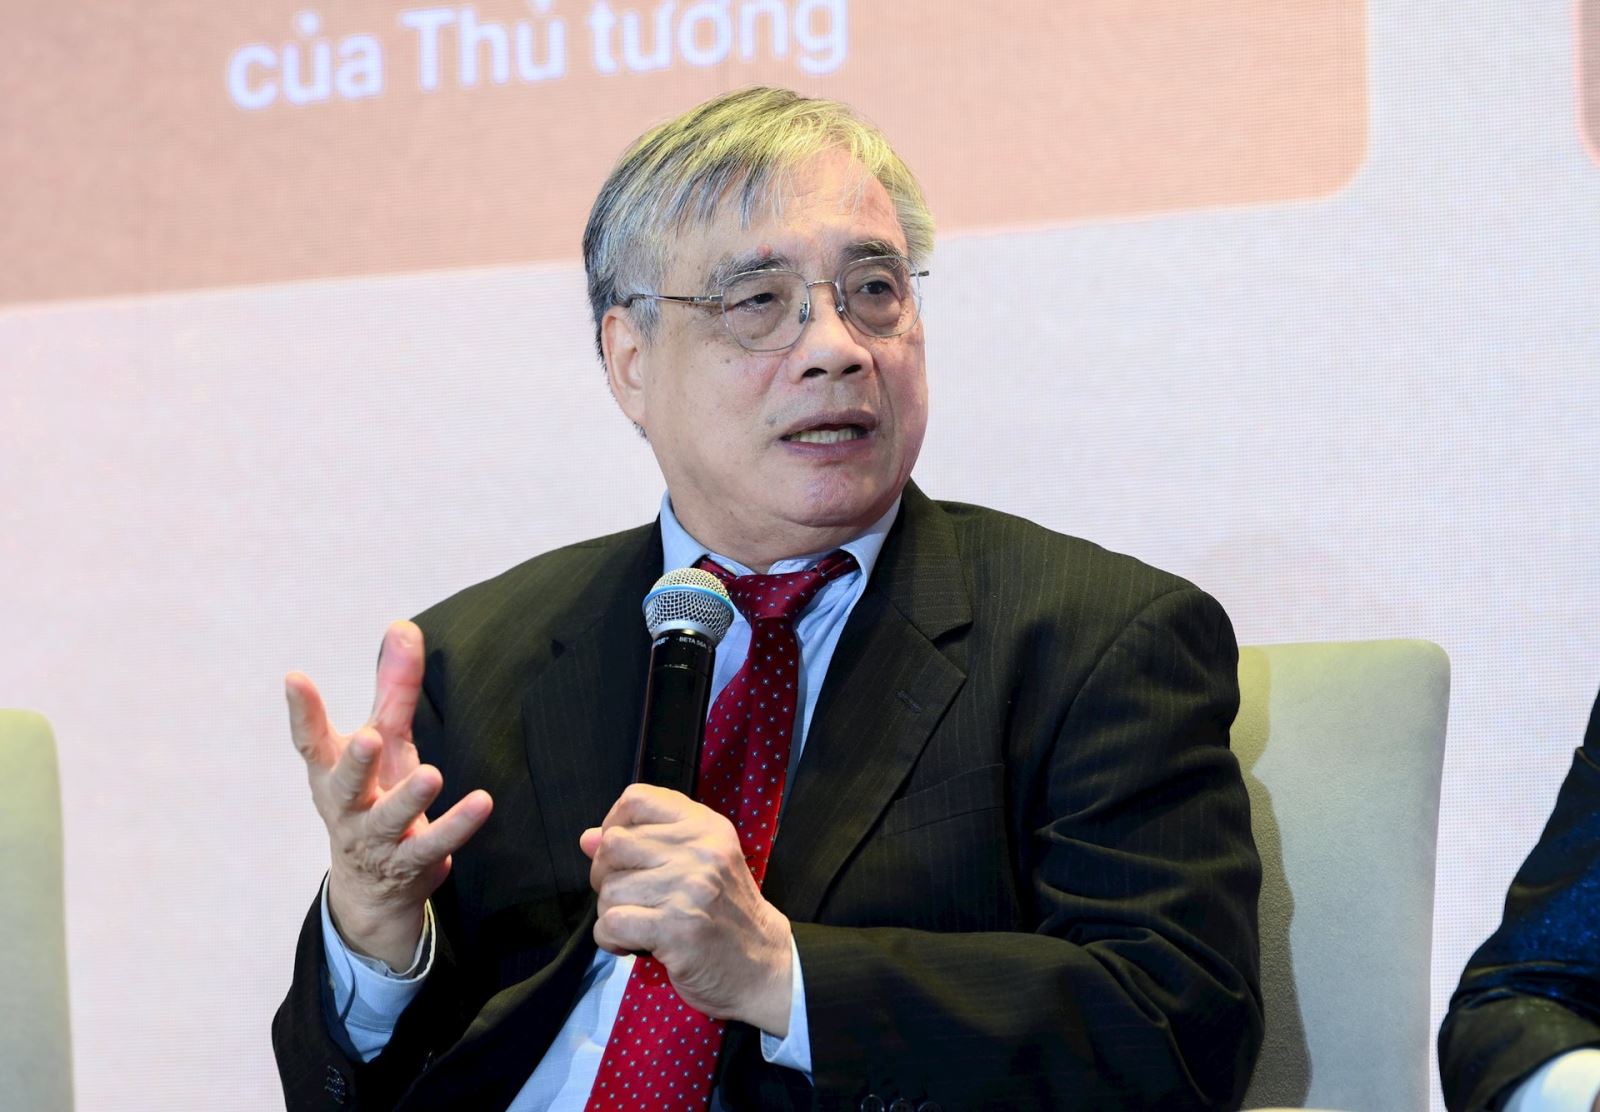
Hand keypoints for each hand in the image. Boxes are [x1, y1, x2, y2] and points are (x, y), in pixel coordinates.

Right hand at [286, 620, 492, 968]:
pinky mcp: (410, 862)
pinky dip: (458, 825)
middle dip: (356, 763)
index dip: (302, 711)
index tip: (295, 679)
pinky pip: (434, 844)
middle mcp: (347, 807)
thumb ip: (394, 687)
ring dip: (409, 799)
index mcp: (332, 774)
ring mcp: (377, 839)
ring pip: (389, 819)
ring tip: (431, 776)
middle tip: (368, 738)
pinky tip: (482, 802)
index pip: (311, 741)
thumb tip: (403, 625)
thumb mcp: (383, 740)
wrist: (373, 885)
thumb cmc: (375, 793)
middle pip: (347, 785)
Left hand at [580, 784, 792, 1034]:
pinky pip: (611, 924)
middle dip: (606, 875)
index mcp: (705, 827)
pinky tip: (632, 944)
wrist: (765, 965)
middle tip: (629, 897)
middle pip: (613, 844)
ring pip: (609, 889)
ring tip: (638, 924)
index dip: (614, 823)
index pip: (637, 799)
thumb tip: (587, 838)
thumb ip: (645, 844)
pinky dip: (610, 939)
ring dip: (612, 914)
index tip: (624, 854)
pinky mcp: (676, 928)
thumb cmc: (725, 914)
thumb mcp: (698, 864)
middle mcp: (699, 850)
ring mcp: (689, 888)